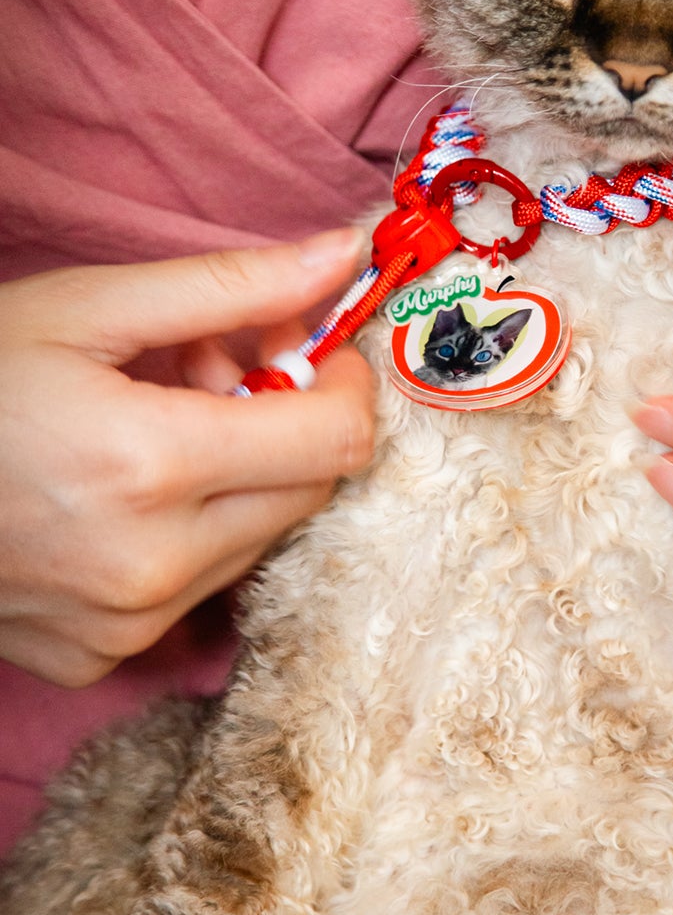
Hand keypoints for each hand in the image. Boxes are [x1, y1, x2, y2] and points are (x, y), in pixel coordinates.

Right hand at [0, 231, 374, 687]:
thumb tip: (342, 256)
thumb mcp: (85, 306)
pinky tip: (122, 494)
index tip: (316, 349)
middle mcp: (152, 563)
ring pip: (257, 541)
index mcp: (153, 465)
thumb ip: (228, 286)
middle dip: (288, 423)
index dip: (345, 386)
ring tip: (157, 428)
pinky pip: (196, 591)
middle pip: (306, 492)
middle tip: (216, 371)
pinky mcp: (100, 658)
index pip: (334, 440)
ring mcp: (126, 624)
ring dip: (239, 480)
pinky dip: (188, 536)